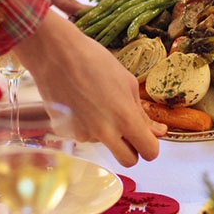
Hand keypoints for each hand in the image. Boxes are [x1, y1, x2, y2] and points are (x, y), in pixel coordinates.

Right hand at [12, 11, 165, 166]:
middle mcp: (104, 132)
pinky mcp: (64, 132)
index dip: (151, 146)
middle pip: (128, 161)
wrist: (54, 53)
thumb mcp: (127, 83)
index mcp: (125, 118)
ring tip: (97, 102)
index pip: (149, 152)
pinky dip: (86, 125)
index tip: (148, 138)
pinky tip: (80, 104)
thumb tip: (158, 132)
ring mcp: (82, 134)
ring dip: (106, 133)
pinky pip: (84, 135)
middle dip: (133, 150)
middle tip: (129, 132)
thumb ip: (142, 113)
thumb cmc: (94, 61)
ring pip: (104, 145)